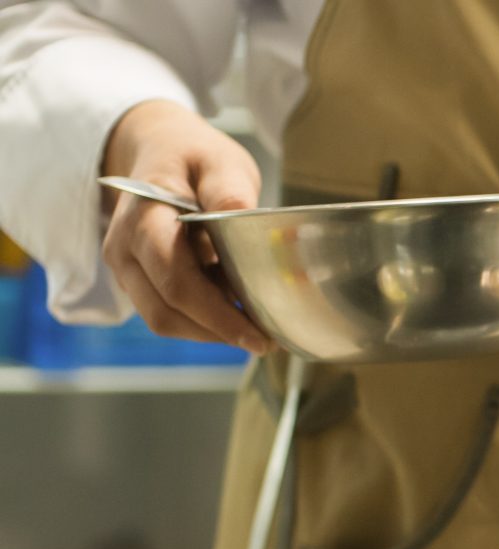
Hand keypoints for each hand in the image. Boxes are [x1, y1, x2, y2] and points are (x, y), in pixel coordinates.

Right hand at [100, 100, 271, 353]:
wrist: (158, 151)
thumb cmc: (194, 157)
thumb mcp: (220, 163)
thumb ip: (229, 193)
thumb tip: (243, 220)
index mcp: (144, 216)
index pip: (175, 279)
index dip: (217, 315)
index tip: (258, 336)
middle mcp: (123, 248)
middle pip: (167, 311)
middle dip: (219, 332)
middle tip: (268, 341)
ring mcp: (126, 267)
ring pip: (165, 320)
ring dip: (211, 332)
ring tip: (256, 328)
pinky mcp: (136, 280)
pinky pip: (167, 312)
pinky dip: (202, 322)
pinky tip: (235, 313)